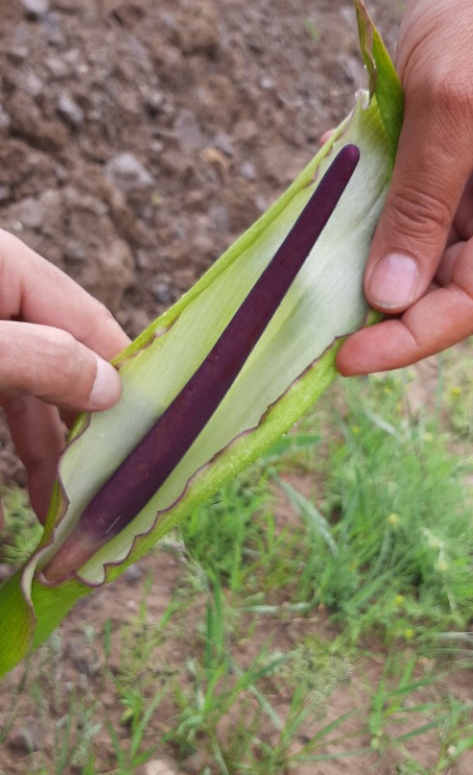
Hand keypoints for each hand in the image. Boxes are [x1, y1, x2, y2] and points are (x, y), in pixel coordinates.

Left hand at [0, 229, 129, 520]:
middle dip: (83, 429)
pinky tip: (31, 486)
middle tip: (109, 488)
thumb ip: (39, 360)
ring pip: (31, 389)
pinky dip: (17, 441)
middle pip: (64, 361)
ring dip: (50, 448)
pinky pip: (5, 396)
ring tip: (66, 508)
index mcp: (4, 266)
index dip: (124, 376)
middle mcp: (0, 295)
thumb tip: (111, 388)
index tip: (155, 433)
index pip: (89, 322)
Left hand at [337, 0, 472, 375]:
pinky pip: (402, 217)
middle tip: (314, 329)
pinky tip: (331, 234)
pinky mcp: (444, 173)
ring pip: (417, 260)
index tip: (347, 358)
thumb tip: (390, 298)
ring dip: (367, 275)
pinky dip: (365, 228)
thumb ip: (426, 198)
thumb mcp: (459, 95)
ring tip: (314, 287)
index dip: (411, 337)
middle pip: (444, 289)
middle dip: (382, 313)